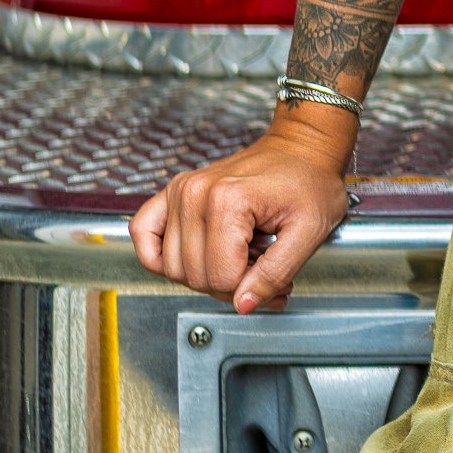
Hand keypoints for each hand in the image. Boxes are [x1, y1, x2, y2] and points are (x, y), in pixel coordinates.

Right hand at [130, 104, 358, 311]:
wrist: (301, 148)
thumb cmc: (309, 181)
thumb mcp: (309, 231)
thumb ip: (276, 273)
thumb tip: (243, 304)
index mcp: (228, 200)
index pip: (220, 278)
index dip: (249, 290)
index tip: (275, 280)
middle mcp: (195, 194)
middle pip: (195, 276)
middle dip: (232, 286)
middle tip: (262, 271)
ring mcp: (180, 191)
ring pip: (172, 266)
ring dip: (205, 273)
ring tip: (240, 258)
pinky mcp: (172, 192)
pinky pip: (143, 233)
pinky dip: (158, 255)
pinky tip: (190, 257)